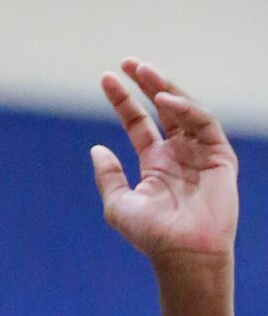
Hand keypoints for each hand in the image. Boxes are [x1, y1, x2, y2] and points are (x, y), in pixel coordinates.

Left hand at [90, 60, 238, 267]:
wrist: (183, 253)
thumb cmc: (152, 235)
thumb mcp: (119, 204)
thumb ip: (108, 176)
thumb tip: (96, 148)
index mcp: (156, 162)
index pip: (138, 123)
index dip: (123, 101)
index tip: (106, 79)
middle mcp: (178, 153)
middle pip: (163, 109)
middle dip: (147, 84)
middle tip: (129, 63)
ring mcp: (199, 153)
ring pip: (184, 110)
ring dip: (165, 87)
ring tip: (143, 71)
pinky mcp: (219, 156)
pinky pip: (203, 124)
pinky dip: (186, 109)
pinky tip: (165, 100)